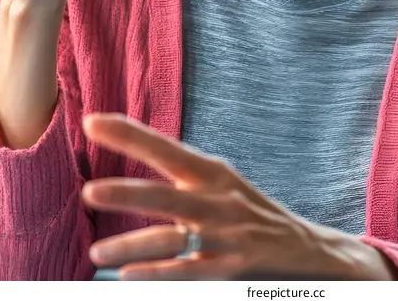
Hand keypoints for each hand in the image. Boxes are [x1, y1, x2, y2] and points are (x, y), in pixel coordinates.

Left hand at [81, 113, 397, 280]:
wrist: (308, 247)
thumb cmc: (250, 212)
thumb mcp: (221, 184)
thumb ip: (183, 176)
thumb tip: (136, 155)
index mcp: (211, 171)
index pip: (164, 148)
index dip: (129, 135)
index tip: (92, 121)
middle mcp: (218, 197)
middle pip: (166, 192)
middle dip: (127, 192)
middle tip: (89, 193)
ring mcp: (227, 233)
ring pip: (174, 236)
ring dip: (132, 245)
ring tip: (96, 253)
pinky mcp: (234, 266)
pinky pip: (190, 270)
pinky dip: (159, 274)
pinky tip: (130, 277)